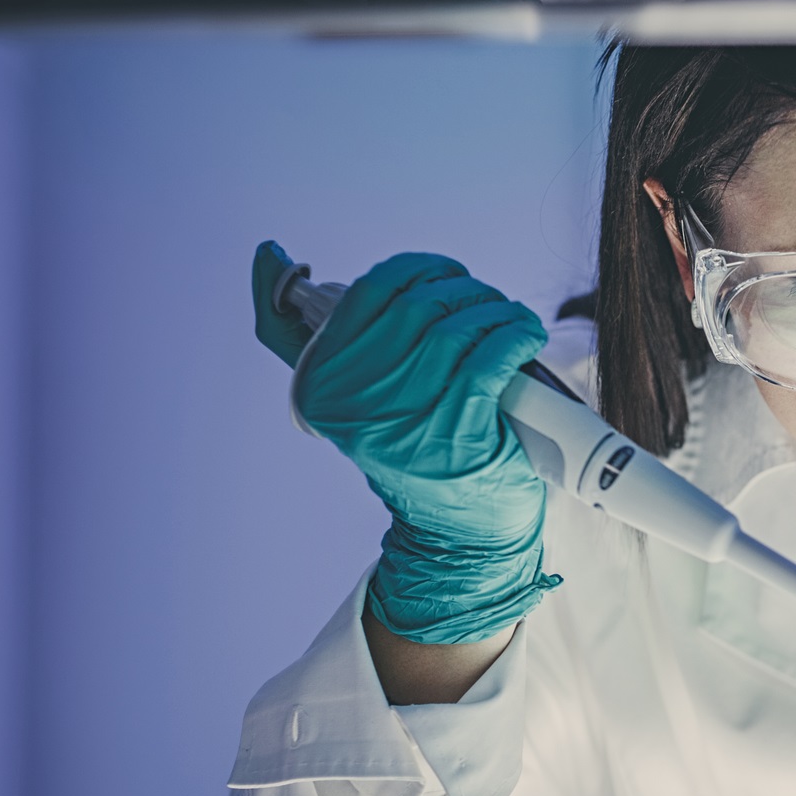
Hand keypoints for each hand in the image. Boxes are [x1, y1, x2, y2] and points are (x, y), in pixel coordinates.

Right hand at [252, 242, 557, 644]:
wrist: (455, 539)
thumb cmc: (413, 456)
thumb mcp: (352, 401)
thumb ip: (308, 336)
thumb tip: (268, 256)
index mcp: (320, 381)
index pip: (369, 290)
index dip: (419, 270)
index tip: (447, 276)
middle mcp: (354, 397)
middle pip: (419, 304)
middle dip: (465, 291)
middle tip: (488, 305)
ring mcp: (403, 414)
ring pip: (457, 325)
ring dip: (495, 310)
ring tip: (511, 320)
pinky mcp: (455, 429)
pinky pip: (491, 353)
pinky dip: (516, 333)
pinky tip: (526, 336)